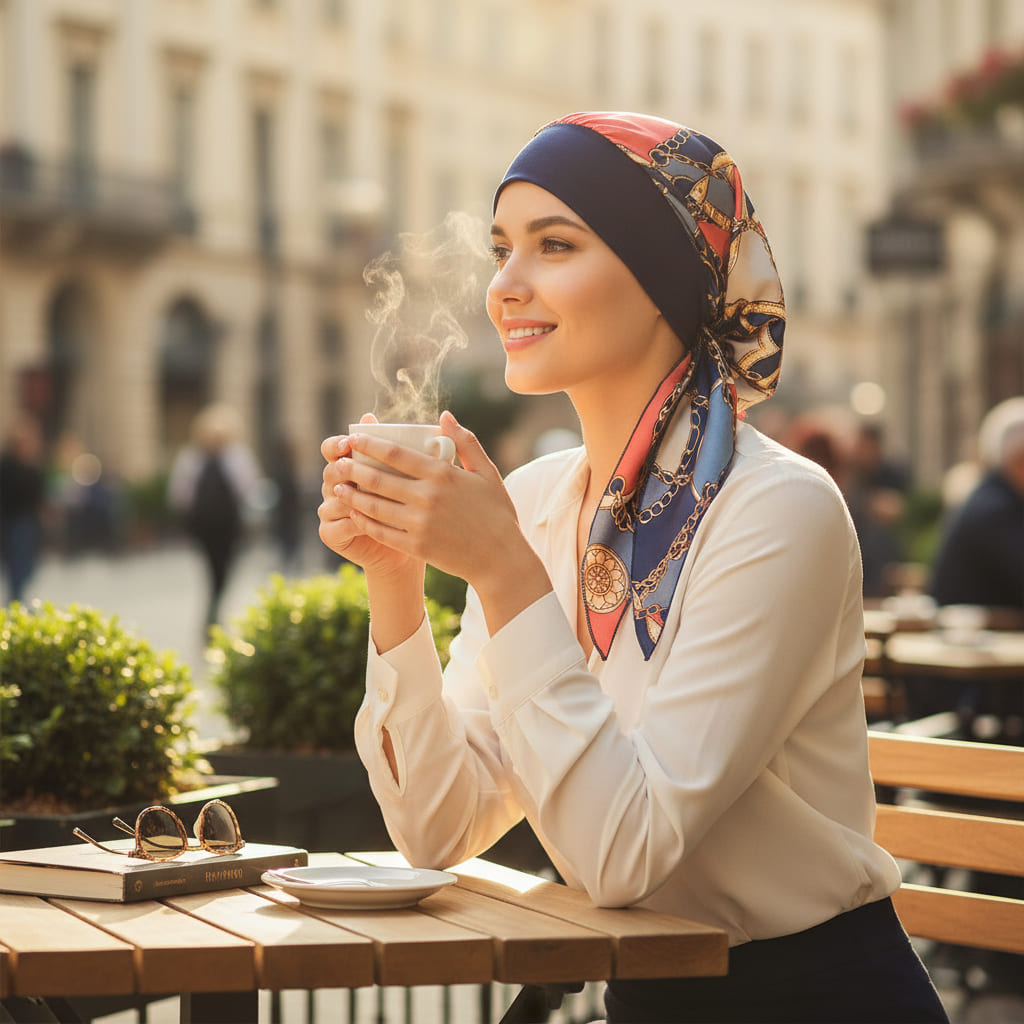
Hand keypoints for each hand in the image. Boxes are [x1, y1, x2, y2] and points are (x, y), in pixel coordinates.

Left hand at [335, 411, 551, 633]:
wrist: (500, 558)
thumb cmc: (496, 512)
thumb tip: (444, 415)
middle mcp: (427, 497)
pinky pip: (381, 531)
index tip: (353, 439)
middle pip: (378, 478)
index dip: (369, 444)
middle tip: (338, 463)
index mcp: (442, 474)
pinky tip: (355, 514)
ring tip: (338, 488)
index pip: (395, 453)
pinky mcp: (415, 546)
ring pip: (374, 505)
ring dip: (352, 495)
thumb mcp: (487, 472)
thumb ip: (465, 441)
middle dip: (353, 468)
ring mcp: (419, 523)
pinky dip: (364, 521)